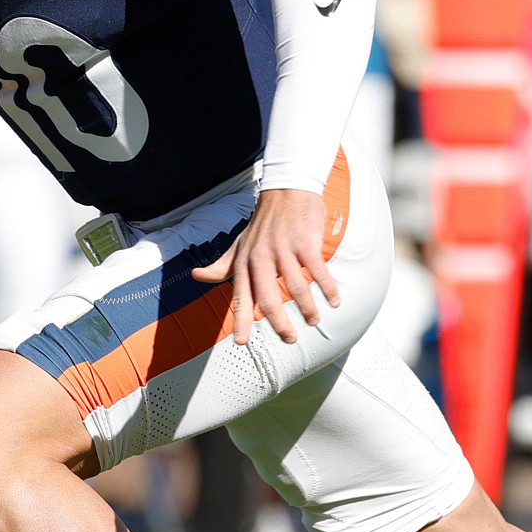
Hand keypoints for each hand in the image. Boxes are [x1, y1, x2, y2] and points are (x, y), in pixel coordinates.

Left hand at [192, 187, 340, 346]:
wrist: (286, 190)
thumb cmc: (262, 223)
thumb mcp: (238, 244)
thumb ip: (221, 265)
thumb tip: (197, 276)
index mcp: (244, 262)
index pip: (241, 296)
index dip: (240, 320)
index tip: (241, 342)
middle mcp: (261, 258)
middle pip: (269, 298)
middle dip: (280, 323)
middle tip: (289, 339)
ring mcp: (284, 249)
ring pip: (296, 287)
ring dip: (307, 309)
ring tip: (313, 320)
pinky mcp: (305, 242)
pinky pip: (318, 271)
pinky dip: (327, 288)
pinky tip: (334, 301)